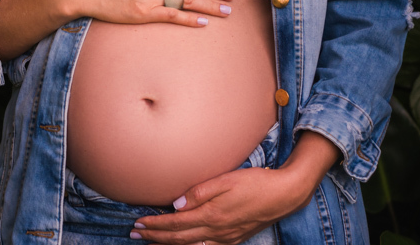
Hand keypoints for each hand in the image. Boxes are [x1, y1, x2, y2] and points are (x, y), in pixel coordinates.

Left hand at [129, 132, 340, 243]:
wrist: (284, 195)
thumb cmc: (255, 183)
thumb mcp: (226, 180)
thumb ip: (199, 192)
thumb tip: (176, 205)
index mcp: (212, 215)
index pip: (176, 223)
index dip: (155, 225)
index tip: (138, 224)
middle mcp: (217, 231)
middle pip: (179, 238)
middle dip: (155, 237)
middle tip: (135, 234)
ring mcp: (226, 238)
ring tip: (151, 243)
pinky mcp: (233, 239)